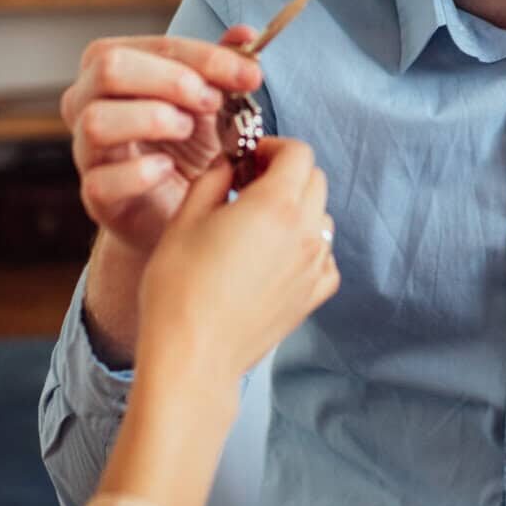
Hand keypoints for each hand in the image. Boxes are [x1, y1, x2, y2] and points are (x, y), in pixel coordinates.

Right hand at [62, 23, 261, 256]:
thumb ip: (225, 65)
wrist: (180, 209)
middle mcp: (88, 101)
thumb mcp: (212, 99)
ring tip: (187, 129)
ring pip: (97, 120)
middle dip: (171, 79)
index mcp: (114, 65)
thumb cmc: (189, 143)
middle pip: (110, 68)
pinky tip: (168, 168)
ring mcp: (86, 149)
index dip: (205, 56)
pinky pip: (101, 181)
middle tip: (212, 102)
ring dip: (152, 119)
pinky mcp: (95, 194)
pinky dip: (141, 172)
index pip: (153, 45)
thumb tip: (246, 33)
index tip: (249, 75)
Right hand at [134, 137, 339, 385]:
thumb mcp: (185, 219)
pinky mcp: (313, 297)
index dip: (274, 147)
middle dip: (287, 173)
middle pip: (315, 180)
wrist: (192, 358)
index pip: (298, 153)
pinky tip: (276, 257)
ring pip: (322, 218)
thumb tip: (229, 163)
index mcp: (276, 205)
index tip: (250, 157)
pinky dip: (308, 248)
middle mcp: (305, 232)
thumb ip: (213, 178)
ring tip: (261, 224)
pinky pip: (325, 257)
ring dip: (299, 209)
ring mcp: (314, 266)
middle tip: (252, 183)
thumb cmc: (180, 289)